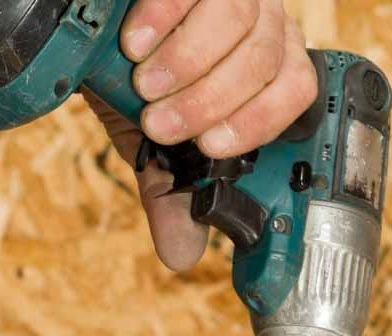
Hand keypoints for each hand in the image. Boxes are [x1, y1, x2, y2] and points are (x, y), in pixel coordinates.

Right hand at [90, 0, 318, 271]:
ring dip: (188, 63)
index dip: (260, 122)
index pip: (296, 92)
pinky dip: (162, 18)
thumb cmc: (137, 78)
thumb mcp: (154, 139)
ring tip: (146, 87)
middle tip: (162, 125)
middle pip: (265, 60)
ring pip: (238, 19)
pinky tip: (135, 43)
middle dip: (210, 102)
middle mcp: (265, 21)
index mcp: (270, 66)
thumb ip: (171, 188)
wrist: (96, 27)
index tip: (212, 148)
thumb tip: (181, 256)